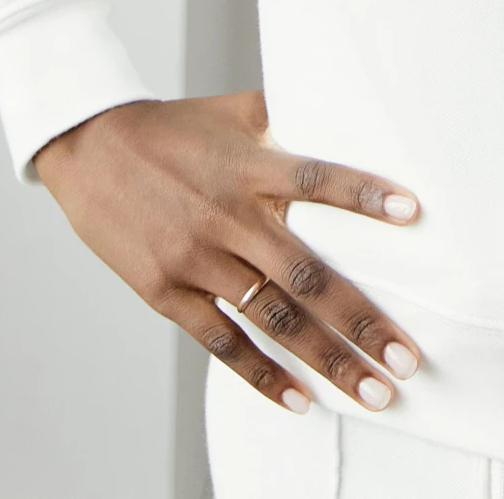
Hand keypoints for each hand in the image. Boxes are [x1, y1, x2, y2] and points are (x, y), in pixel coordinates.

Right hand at [34, 90, 420, 414]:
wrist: (90, 148)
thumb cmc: (173, 128)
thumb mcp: (232, 112)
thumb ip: (287, 116)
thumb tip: (345, 105)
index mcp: (249, 167)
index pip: (315, 180)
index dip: (363, 195)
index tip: (413, 213)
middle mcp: (228, 217)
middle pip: (305, 273)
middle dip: (360, 319)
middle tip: (408, 358)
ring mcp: (197, 260)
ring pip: (272, 318)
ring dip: (326, 359)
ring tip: (372, 391)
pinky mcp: (166, 293)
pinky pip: (222, 342)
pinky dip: (263, 374)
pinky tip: (301, 400)